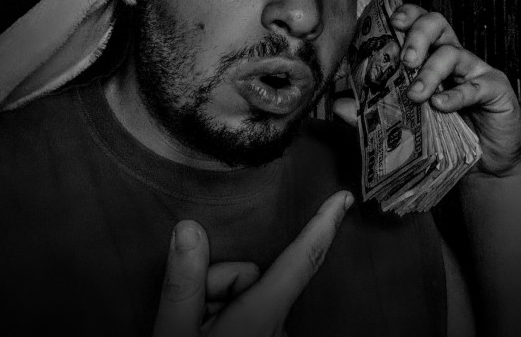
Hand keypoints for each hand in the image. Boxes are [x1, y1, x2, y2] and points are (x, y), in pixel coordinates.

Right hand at [152, 189, 353, 336]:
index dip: (323, 226)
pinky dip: (224, 320)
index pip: (300, 261)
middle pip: (249, 275)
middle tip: (192, 317)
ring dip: (217, 306)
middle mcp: (276, 329)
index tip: (344, 198)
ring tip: (197, 332)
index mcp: (261, 317)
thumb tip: (190, 228)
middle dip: (217, 284)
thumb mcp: (175, 336)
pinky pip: (246, 315)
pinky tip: (206, 335)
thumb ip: (183, 283)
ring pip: (244, 296)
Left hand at [390, 4, 520, 176]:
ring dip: (431, 72)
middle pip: (437, 24)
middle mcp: (453, 55)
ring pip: (454, 52)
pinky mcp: (495, 89)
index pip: (418, 21)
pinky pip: (475, 85)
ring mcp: (476, 70)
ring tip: (416, 94)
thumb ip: (374, 111)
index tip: (392, 21)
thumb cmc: (445, 135)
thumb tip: (338, 105)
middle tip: (405, 60)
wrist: (485, 165)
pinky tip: (441, 106)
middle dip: (417, 36)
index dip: (407, 14)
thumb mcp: (407, 121)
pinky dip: (456, 95)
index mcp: (430, 54)